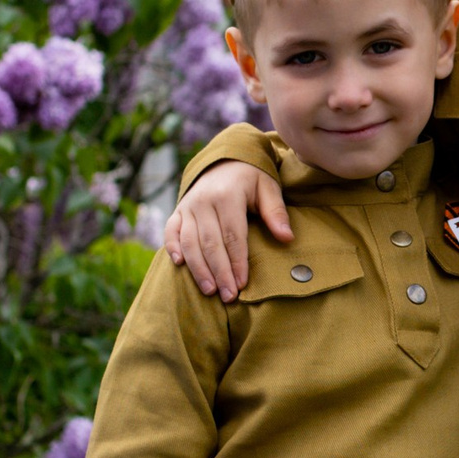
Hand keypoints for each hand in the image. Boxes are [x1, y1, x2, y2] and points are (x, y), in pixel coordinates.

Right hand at [165, 161, 289, 299]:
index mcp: (227, 195)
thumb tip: (287, 238)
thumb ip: (276, 213)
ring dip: (198, 268)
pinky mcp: (177, 211)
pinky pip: (170, 231)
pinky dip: (172, 248)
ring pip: (189, 242)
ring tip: (209, 291)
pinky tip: (179, 265)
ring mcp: (188, 206)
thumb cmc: (251, 179)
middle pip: (210, 243)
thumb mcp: (268, 188)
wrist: (224, 161)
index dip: (237, 262)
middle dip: (219, 272)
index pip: (232, 235)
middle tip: (228, 296)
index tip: (242, 284)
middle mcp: (203, 201)